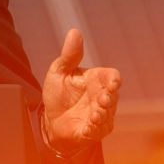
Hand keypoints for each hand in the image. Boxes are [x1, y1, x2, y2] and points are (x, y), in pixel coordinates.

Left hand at [42, 29, 120, 153]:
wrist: (50, 120)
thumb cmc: (58, 93)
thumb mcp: (59, 72)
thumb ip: (69, 55)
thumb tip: (74, 31)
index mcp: (96, 80)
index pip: (111, 76)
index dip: (113, 79)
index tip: (113, 81)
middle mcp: (102, 97)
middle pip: (112, 96)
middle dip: (109, 98)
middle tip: (104, 98)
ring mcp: (100, 116)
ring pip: (107, 115)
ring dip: (102, 114)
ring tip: (96, 114)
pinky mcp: (94, 132)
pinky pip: (97, 131)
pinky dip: (94, 130)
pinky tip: (89, 127)